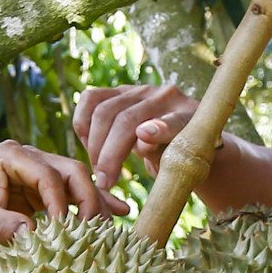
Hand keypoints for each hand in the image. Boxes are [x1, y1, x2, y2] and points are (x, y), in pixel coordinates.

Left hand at [0, 138, 127, 248]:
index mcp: (11, 155)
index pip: (48, 175)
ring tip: (118, 220)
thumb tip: (35, 235)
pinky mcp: (38, 192)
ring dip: (95, 202)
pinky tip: (117, 212)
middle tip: (99, 228)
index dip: (60, 204)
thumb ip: (4, 225)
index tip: (66, 232)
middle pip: (71, 172)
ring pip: (75, 183)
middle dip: (88, 198)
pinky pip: (69, 197)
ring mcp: (35, 174)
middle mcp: (28, 159)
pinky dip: (88, 206)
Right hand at [73, 83, 208, 190]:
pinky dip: (83, 123)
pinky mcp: (121, 90)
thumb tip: (143, 137)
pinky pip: (91, 99)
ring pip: (103, 110)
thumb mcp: (178, 162)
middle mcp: (164, 96)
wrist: (177, 137)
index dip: (161, 127)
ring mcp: (140, 90)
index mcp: (188, 116)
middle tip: (104, 182)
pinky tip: (88, 146)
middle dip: (109, 154)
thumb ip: (163, 151)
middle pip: (126, 119)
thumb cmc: (179, 156)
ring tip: (97, 169)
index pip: (175, 121)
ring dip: (93, 143)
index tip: (145, 137)